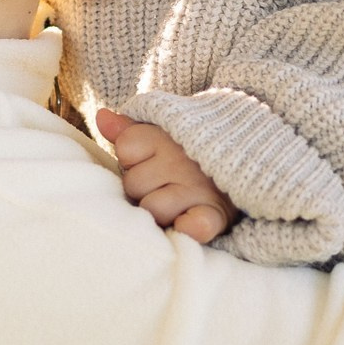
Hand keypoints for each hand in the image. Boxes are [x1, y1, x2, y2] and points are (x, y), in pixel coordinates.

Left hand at [93, 108, 235, 244]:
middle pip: (133, 184)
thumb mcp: (159, 133)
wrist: (242, 161)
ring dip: (159, 211)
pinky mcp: (216, 214)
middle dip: (142, 188)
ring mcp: (198, 188)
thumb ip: (128, 129)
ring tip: (174, 205)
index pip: (126, 148)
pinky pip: (197, 225)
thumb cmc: (186, 153)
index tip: (149, 159)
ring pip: (153, 208)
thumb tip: (101, 117)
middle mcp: (180, 161)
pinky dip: (191, 227)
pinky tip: (186, 223)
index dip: (132, 157)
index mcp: (165, 138)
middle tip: (163, 185)